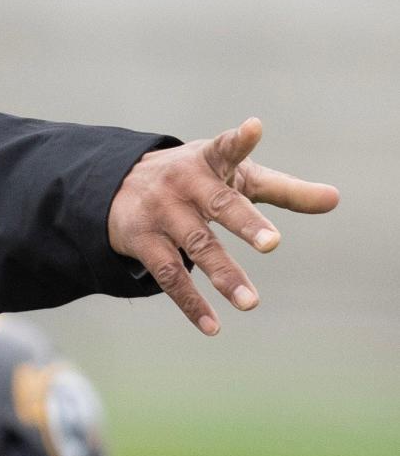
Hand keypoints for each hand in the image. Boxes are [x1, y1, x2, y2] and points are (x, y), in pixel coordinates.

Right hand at [108, 116, 338, 333]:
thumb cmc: (197, 181)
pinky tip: (214, 326)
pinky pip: (170, 277)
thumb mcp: (238, 178)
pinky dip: (192, 304)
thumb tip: (336, 200)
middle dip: (245, 223)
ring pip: (196, 246)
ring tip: (251, 304)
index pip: (226, 147)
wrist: (119, 187)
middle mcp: (184, 184)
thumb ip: (285, 190)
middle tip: (272, 243)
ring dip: (224, 276)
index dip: (240, 140)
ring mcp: (162, 213)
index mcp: (210, 161)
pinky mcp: (144, 243)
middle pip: (218, 205)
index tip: (253, 128)